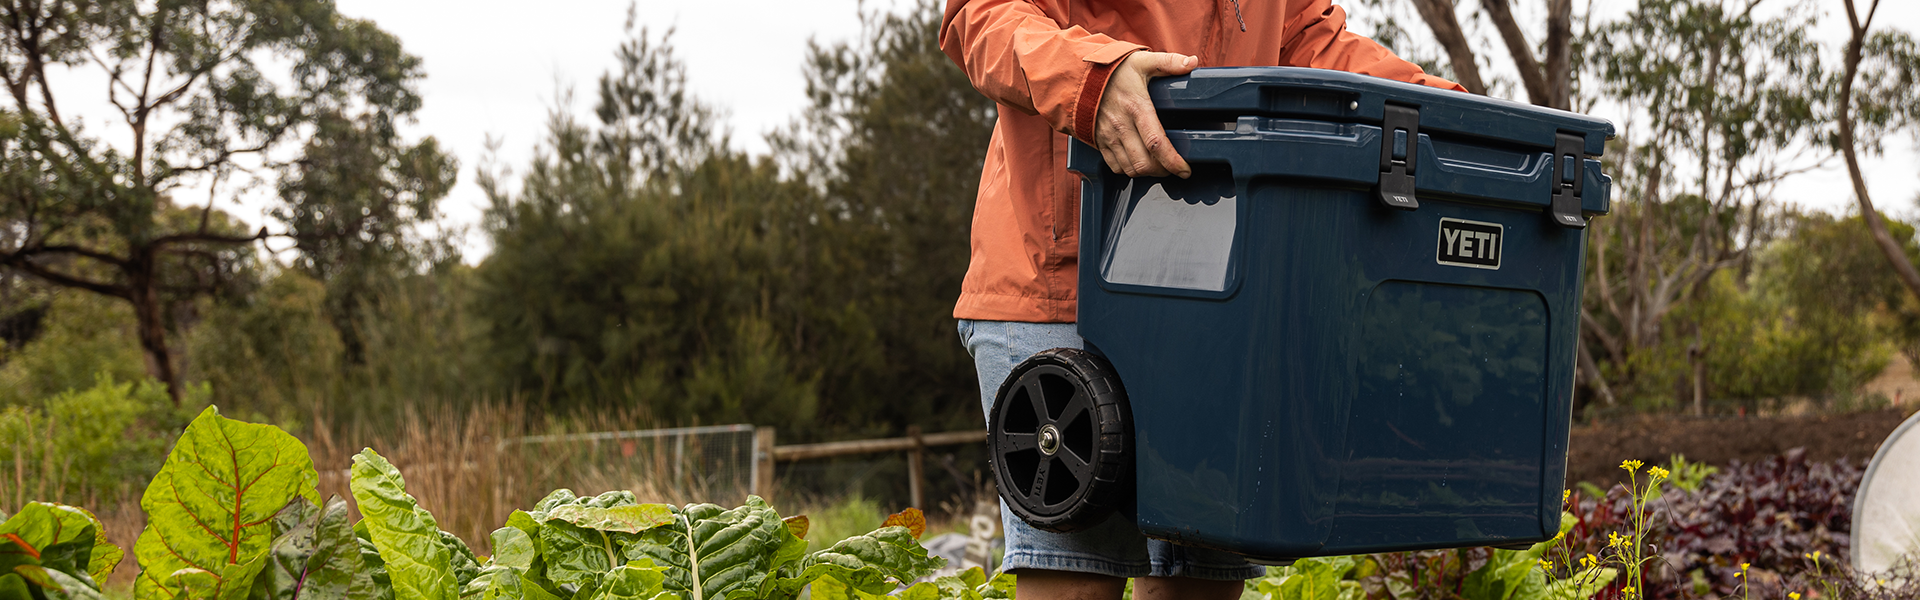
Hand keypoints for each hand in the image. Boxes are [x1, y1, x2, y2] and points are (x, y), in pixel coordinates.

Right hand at [1093, 51, 1196, 177]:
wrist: (1079, 76)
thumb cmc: (1113, 69)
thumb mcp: (1142, 61)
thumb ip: (1169, 62)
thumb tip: (1192, 62)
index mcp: (1136, 107)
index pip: (1157, 142)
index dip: (1173, 161)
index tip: (1185, 169)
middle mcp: (1121, 126)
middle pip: (1143, 163)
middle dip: (1163, 171)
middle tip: (1174, 167)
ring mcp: (1108, 136)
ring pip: (1130, 169)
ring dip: (1147, 172)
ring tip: (1159, 166)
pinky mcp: (1099, 142)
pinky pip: (1115, 166)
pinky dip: (1129, 170)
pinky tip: (1139, 162)